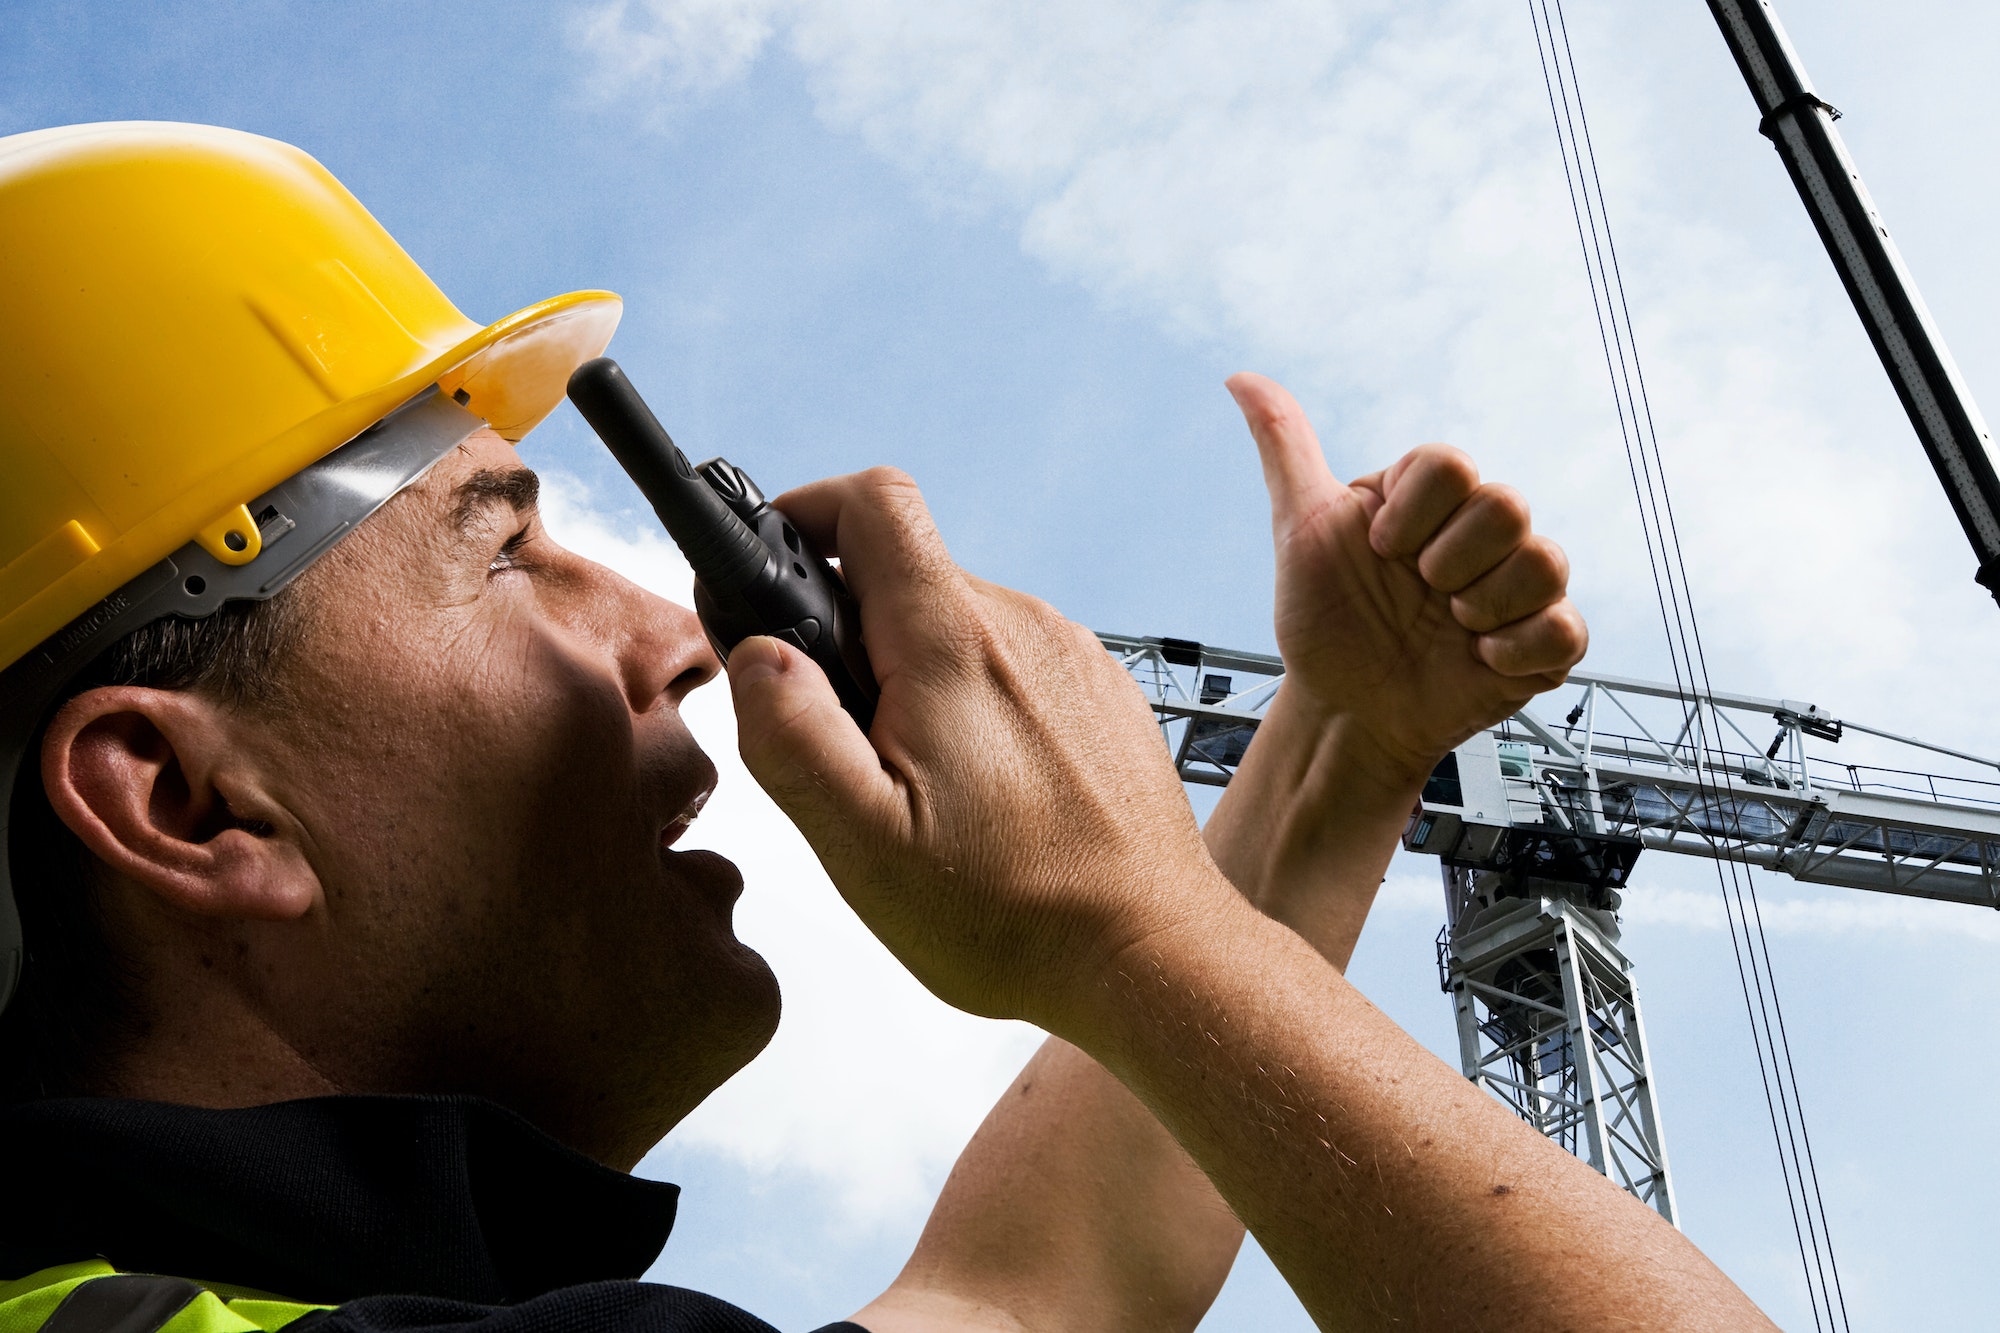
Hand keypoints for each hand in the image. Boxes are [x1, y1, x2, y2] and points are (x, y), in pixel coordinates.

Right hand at [724, 467, 1228, 1030]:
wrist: (1150, 953)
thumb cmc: (1013, 912)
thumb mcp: (864, 843)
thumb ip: (795, 734)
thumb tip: (757, 652)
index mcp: (952, 641)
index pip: (873, 500)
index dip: (809, 511)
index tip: (776, 569)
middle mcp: (1022, 625)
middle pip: (907, 576)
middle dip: (852, 637)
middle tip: (844, 743)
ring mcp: (1071, 657)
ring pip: (958, 627)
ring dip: (914, 679)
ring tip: (919, 788)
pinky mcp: (1101, 695)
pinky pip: (1014, 668)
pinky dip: (975, 706)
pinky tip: (982, 795)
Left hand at [1230, 373, 1586, 787]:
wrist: (1344, 709)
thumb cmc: (1325, 618)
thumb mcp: (1300, 528)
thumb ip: (1285, 448)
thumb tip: (1241, 378)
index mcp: (1434, 497)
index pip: (1452, 465)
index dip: (1410, 517)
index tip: (1378, 551)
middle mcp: (1483, 533)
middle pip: (1507, 506)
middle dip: (1446, 563)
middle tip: (1417, 595)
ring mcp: (1519, 588)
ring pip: (1546, 562)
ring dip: (1483, 607)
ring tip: (1447, 630)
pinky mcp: (1543, 646)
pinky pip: (1566, 631)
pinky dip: (1514, 652)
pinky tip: (1476, 662)